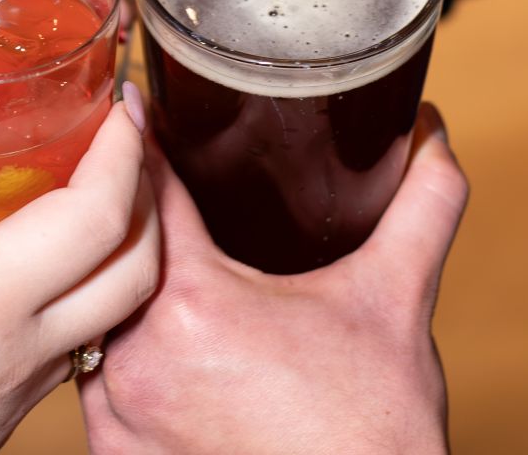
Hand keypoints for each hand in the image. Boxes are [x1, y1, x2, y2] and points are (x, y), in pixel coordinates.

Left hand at [80, 104, 466, 454]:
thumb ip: (422, 203)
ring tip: (153, 267)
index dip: (142, 140)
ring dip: (120, 293)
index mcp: (194, 302)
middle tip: (153, 188)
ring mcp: (116, 419)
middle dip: (132, 221)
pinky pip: (95, 387)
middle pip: (109, 256)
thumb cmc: (375, 429)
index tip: (134, 104)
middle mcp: (135, 360)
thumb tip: (434, 130)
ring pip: (94, 322)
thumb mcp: (398, 299)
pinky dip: (117, 358)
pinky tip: (156, 346)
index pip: (143, 190)